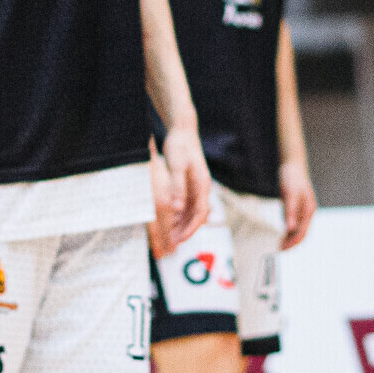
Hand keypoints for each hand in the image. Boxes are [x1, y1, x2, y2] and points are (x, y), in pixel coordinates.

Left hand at [155, 122, 212, 250]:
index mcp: (202, 184)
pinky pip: (188, 204)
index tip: (180, 239)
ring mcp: (197, 186)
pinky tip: (171, 220)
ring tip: (171, 235)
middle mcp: (202, 187)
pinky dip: (181, 214)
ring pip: (193, 211)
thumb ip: (177, 187)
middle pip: (198, 215)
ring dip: (184, 224)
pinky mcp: (191, 183)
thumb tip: (177, 208)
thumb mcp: (177, 166)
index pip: (201, 213)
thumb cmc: (179, 146)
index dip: (191, 228)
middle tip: (173, 242)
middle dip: (187, 230)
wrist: (182, 130)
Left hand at [278, 157, 317, 251]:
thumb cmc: (292, 178)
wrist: (293, 166)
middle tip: (280, 250)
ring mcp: (303, 211)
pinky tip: (282, 235)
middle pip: (302, 233)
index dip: (293, 242)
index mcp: (309, 210)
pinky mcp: (297, 209)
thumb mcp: (289, 194)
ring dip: (291, 239)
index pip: (302, 231)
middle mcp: (308, 213)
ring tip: (280, 246)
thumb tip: (290, 229)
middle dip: (292, 243)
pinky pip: (295, 224)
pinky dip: (289, 231)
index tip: (283, 248)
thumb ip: (290, 212)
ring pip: (299, 230)